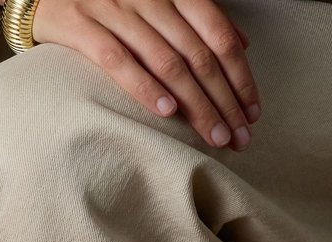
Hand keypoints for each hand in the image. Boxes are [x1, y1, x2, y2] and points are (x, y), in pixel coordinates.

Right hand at [30, 0, 261, 149]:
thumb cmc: (108, 0)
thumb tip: (242, 43)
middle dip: (223, 100)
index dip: (239, 75)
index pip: (217, 34)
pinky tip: (165, 112)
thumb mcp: (157, 1)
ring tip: (212, 136)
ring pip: (167, 61)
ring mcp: (116, 9)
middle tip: (237, 136)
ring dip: (195, 104)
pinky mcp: (82, 26)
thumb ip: (198, 18)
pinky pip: (118, 61)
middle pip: (198, 55)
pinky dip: (145, 87)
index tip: (250, 112)